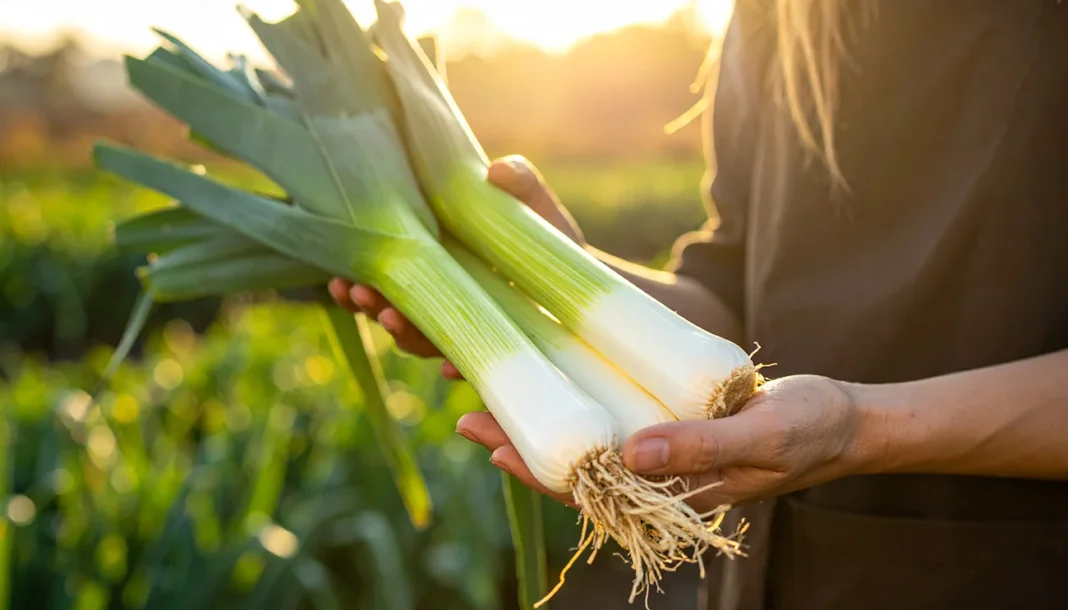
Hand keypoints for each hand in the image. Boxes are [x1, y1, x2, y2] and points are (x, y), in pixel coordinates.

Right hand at [328, 155, 582, 380]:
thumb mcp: (536, 207)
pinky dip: (459, 364)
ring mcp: (468, 330)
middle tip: (359, 296)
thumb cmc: (551, 240)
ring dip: (403, 335)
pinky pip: (471, 366)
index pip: (387, 277)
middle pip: (393, 311)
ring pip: (423, 341)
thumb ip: (522, 184)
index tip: (342, 280)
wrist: (588, 284)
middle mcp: (444, 301)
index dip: (359, 283)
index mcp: (437, 265)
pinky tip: (451, 363)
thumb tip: (497, 170)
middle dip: (373, 308)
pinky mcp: (497, 353)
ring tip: (393, 322)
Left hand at [460, 375, 875, 513]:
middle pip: (573, 464)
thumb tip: (631, 454)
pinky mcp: (668, 422)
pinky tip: (550, 375)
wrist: (842, 421)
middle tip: (463, 413)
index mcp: (671, 490)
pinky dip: (577, 398)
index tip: (488, 443)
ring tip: (487, 393)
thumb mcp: (762, 436)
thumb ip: (701, 449)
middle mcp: (656, 474)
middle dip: (518, 442)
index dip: (534, 469)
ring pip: (586, 439)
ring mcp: (660, 449)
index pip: (588, 488)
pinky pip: (612, 415)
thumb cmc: (809, 430)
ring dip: (541, 418)